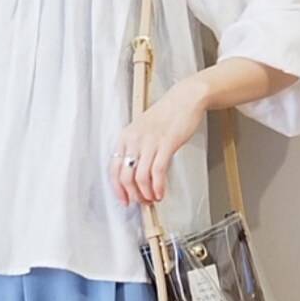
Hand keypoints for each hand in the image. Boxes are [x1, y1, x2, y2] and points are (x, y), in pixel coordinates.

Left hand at [109, 78, 205, 206]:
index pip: (113, 168)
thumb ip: (137, 150)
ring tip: (153, 198)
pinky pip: (157, 172)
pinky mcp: (166, 144)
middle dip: (133, 195)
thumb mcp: (143, 131)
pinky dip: (158, 187)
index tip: (124, 200)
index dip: (117, 189)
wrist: (185, 98)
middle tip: (142, 202)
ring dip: (146, 193)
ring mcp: (149, 142)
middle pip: (125, 176)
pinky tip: (160, 192)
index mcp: (126, 137)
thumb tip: (136, 175)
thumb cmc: (167, 115)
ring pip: (140, 177)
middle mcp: (134, 140)